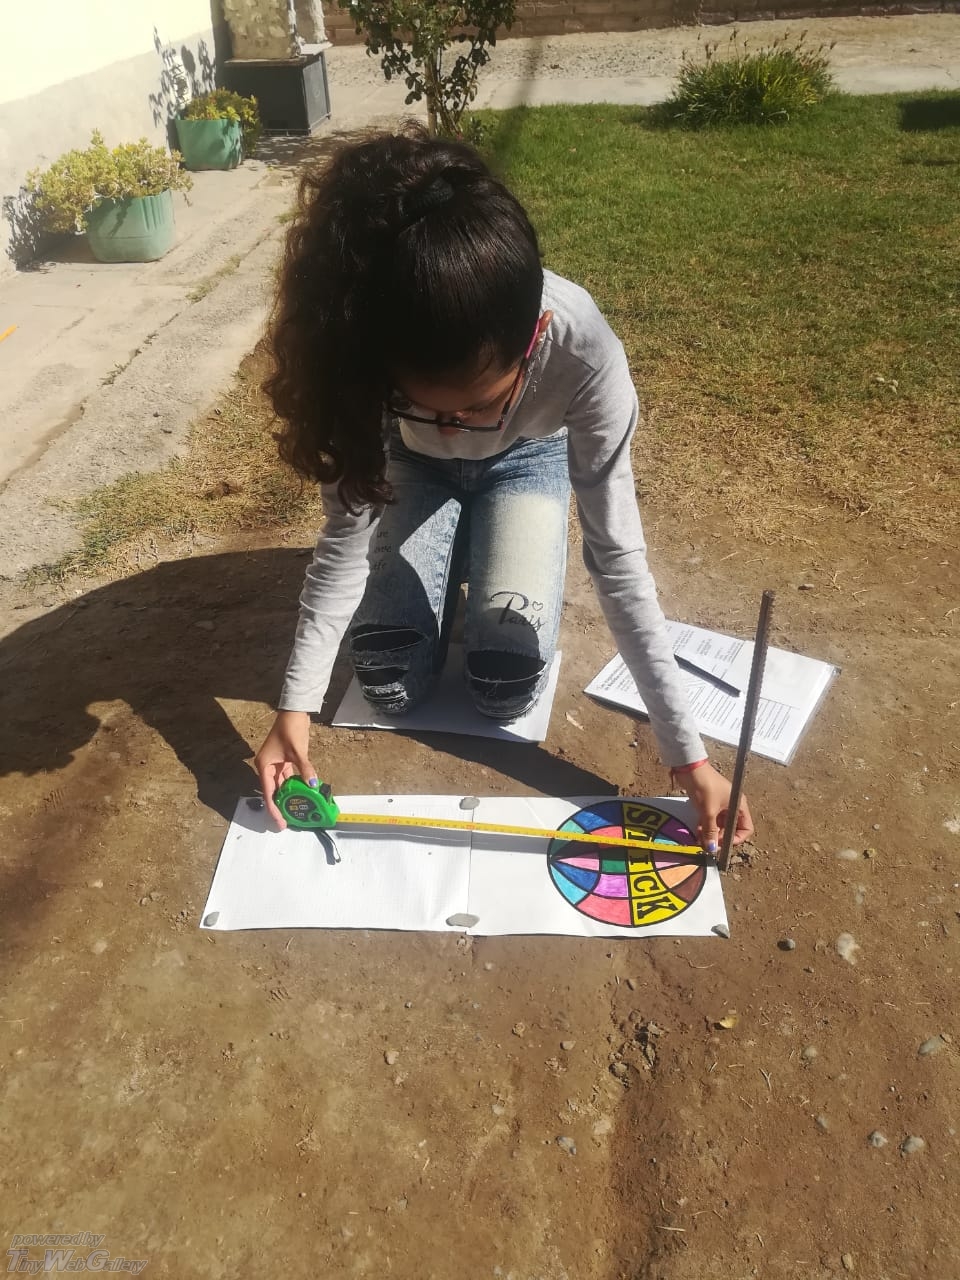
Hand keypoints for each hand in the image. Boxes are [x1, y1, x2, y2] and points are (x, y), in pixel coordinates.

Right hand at [254, 711, 317, 827]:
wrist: (294, 712)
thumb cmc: (291, 730)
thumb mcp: (298, 752)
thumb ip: (305, 770)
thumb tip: (313, 785)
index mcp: (264, 766)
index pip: (268, 792)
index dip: (273, 809)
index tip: (279, 823)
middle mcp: (267, 767)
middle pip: (272, 791)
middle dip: (279, 807)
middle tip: (286, 823)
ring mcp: (275, 764)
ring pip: (280, 786)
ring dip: (286, 797)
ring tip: (293, 813)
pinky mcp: (284, 761)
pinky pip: (286, 778)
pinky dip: (293, 786)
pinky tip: (299, 796)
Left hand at [674, 762, 753, 853]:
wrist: (689, 768)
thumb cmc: (704, 787)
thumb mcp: (708, 811)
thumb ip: (710, 831)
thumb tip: (712, 849)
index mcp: (739, 806)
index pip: (746, 828)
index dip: (737, 839)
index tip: (723, 844)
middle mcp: (733, 806)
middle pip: (732, 828)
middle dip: (721, 838)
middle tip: (709, 845)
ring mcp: (721, 805)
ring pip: (720, 825)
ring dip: (711, 834)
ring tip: (700, 840)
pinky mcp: (709, 803)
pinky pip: (711, 819)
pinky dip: (705, 827)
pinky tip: (697, 833)